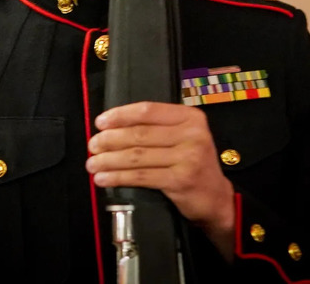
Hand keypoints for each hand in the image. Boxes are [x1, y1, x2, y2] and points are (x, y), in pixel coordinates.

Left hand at [86, 101, 234, 258]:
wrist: (217, 199)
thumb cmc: (193, 164)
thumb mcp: (183, 138)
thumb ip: (158, 128)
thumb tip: (113, 126)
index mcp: (190, 117)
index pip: (148, 110)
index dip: (120, 115)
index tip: (100, 122)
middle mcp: (192, 134)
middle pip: (139, 134)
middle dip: (110, 140)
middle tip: (92, 145)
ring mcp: (188, 157)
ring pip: (137, 156)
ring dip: (109, 160)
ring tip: (93, 164)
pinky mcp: (181, 180)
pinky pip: (141, 176)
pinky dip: (118, 177)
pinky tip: (104, 178)